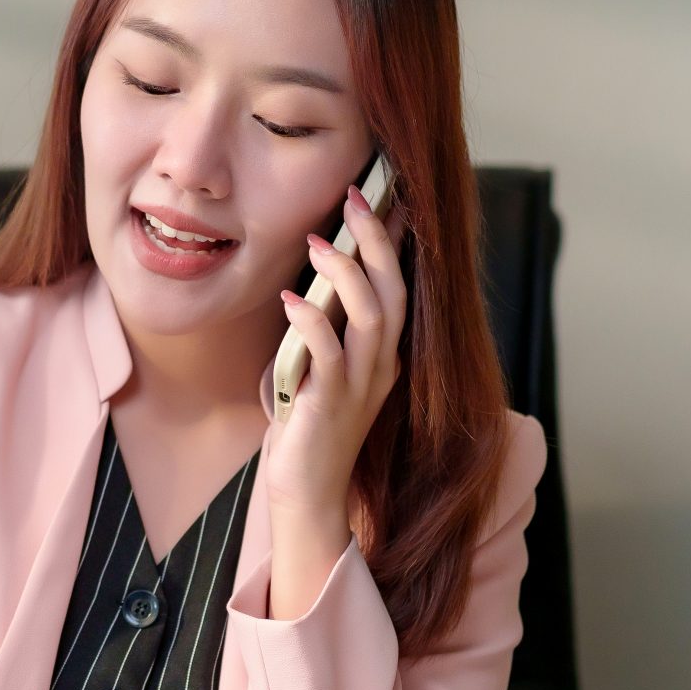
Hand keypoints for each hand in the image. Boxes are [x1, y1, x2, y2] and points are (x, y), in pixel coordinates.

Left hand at [262, 183, 409, 570]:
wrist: (307, 494)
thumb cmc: (307, 427)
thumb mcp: (319, 368)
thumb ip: (324, 330)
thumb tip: (311, 284)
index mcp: (383, 354)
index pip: (399, 286)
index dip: (395, 242)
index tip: (383, 196)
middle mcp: (381, 366)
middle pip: (393, 292)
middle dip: (377, 242)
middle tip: (356, 199)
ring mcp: (360, 386)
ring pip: (371, 318)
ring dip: (347, 275)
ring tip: (318, 244)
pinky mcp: (331, 405)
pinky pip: (328, 356)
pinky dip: (311, 323)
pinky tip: (291, 300)